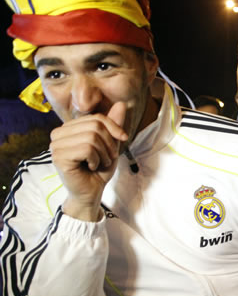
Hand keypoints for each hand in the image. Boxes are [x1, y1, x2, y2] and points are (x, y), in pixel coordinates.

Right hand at [50, 102, 127, 221]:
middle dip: (109, 143)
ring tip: (100, 163)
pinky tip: (91, 167)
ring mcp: (56, 145)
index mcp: (69, 128)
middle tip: (108, 158)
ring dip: (104, 154)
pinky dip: (96, 159)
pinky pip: (87, 149)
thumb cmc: (99, 169)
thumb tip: (121, 104)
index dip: (113, 127)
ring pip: (92, 137)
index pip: (96, 117)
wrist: (91, 192)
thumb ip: (113, 124)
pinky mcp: (59, 157)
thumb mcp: (110, 144)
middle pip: (95, 126)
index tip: (123, 139)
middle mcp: (59, 134)